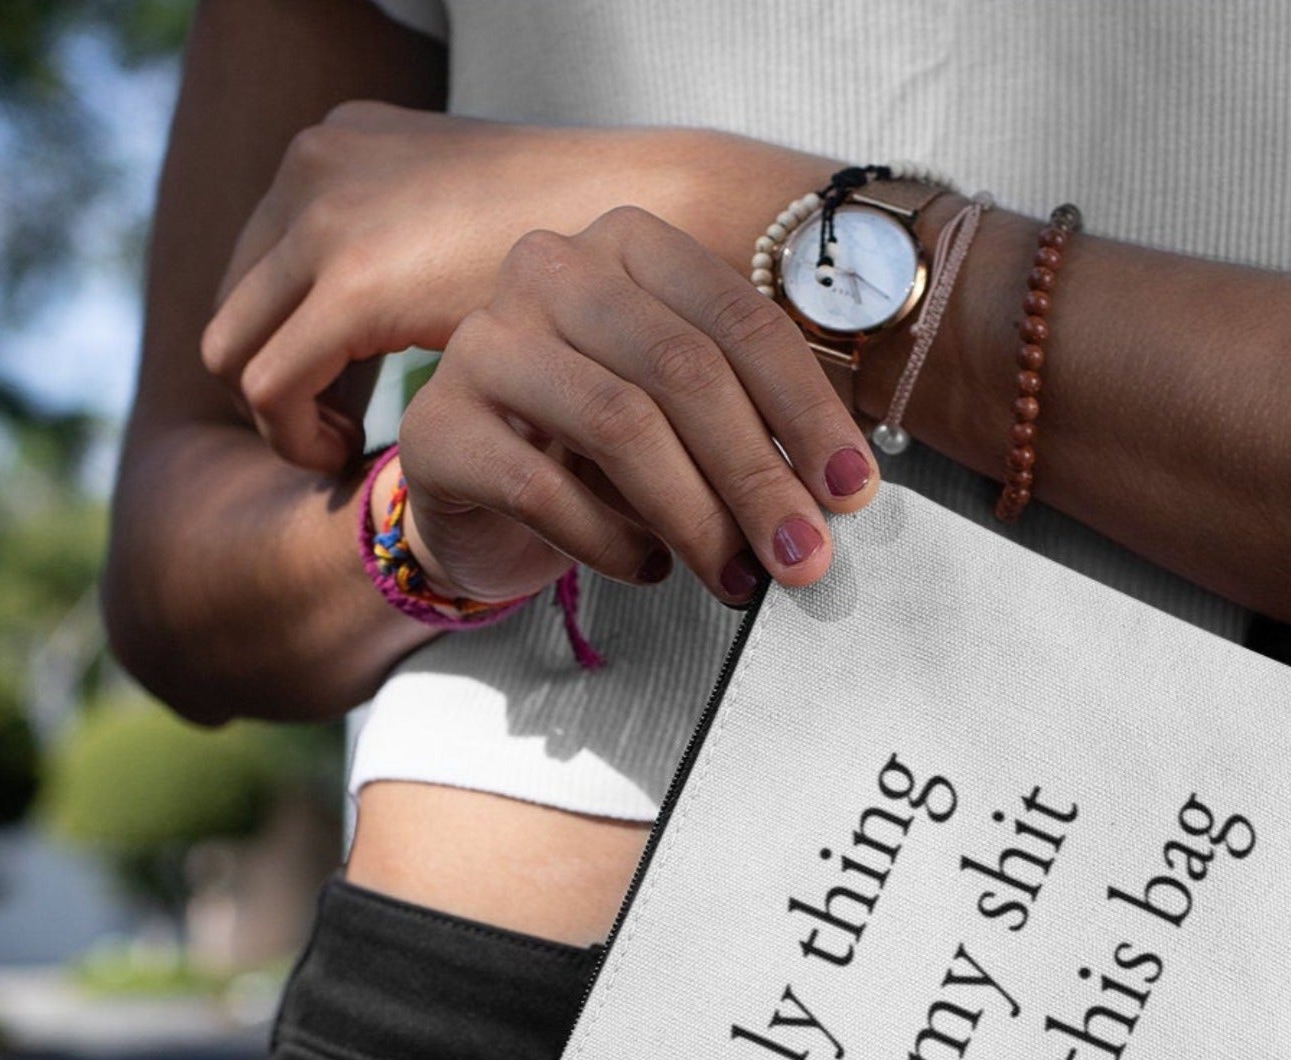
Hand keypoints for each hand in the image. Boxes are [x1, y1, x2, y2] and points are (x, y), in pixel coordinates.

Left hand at [198, 102, 743, 471]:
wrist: (661, 220)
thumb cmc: (599, 238)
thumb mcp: (484, 228)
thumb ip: (437, 249)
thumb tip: (416, 288)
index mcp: (349, 145)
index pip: (269, 254)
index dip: (294, 333)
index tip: (346, 394)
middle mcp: (319, 166)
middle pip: (240, 299)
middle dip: (280, 377)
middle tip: (342, 436)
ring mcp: (327, 217)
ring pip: (235, 346)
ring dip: (281, 416)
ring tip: (348, 455)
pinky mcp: (355, 284)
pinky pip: (272, 387)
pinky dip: (297, 438)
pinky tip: (355, 462)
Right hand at [393, 204, 879, 607]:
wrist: (480, 497)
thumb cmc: (601, 454)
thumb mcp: (689, 424)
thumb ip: (754, 433)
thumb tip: (835, 498)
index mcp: (631, 248)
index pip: (740, 322)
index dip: (808, 413)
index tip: (853, 495)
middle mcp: (551, 270)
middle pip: (684, 370)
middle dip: (758, 477)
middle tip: (805, 557)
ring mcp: (483, 342)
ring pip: (621, 423)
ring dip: (697, 518)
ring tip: (737, 580)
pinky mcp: (437, 427)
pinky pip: (544, 489)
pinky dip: (613, 543)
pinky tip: (650, 570)